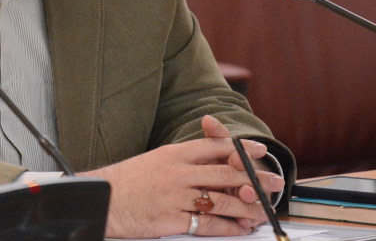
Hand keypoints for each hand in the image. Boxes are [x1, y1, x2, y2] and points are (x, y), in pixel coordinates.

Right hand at [79, 116, 284, 237]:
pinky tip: (239, 228)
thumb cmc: (128, 180)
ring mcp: (175, 196)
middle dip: (253, 178)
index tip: (258, 150)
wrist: (103, 199)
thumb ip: (183, 159)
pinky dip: (227, 227)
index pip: (213, 146)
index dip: (239, 148)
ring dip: (245, 207)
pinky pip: (207, 224)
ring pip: (220, 201)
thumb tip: (212, 157)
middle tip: (273, 183)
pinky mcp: (171, 219)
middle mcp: (177, 172)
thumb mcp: (155, 159)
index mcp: (173, 153)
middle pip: (224, 173)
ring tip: (260, 210)